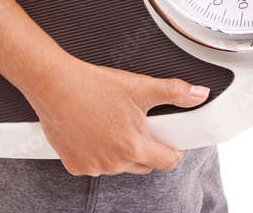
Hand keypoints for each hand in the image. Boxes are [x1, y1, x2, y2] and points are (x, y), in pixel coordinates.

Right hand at [29, 56, 209, 175]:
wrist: (54, 85)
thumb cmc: (93, 85)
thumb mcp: (138, 86)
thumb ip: (173, 92)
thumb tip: (198, 94)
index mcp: (134, 146)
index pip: (168, 162)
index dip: (173, 149)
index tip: (170, 141)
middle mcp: (115, 162)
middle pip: (144, 164)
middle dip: (145, 147)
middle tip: (136, 123)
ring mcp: (94, 167)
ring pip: (119, 165)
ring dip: (120, 150)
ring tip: (111, 122)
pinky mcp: (75, 166)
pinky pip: (95, 164)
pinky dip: (97, 152)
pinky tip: (92, 130)